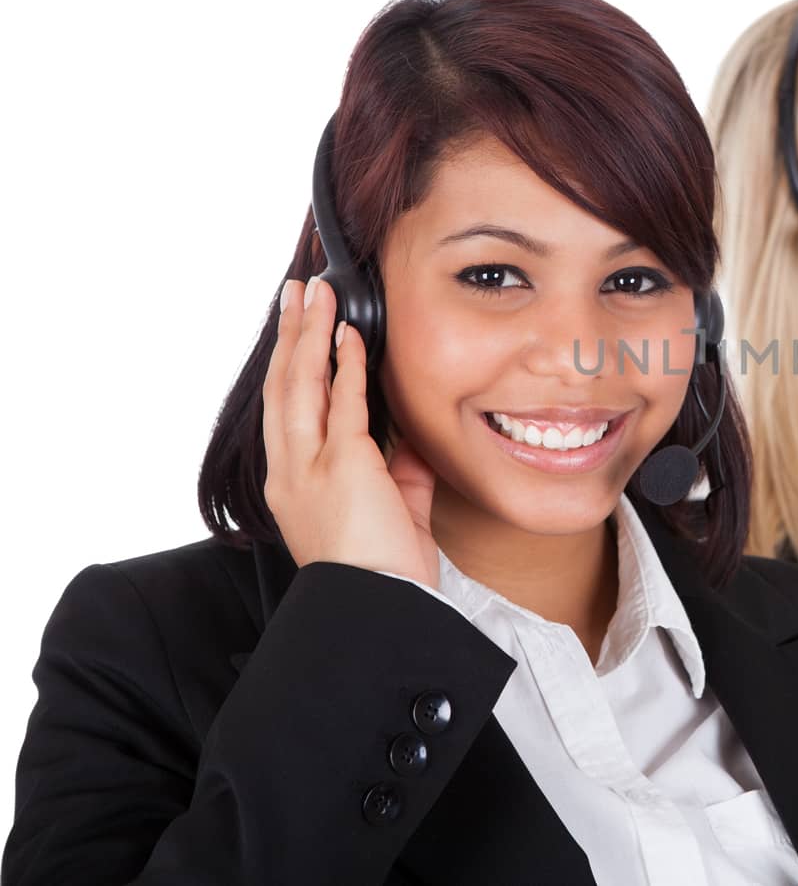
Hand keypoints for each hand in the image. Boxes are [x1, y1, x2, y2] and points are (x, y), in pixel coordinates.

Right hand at [262, 276, 439, 587]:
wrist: (378, 609)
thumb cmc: (384, 573)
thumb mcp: (395, 513)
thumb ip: (400, 473)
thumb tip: (411, 439)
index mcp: (295, 486)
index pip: (288, 412)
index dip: (292, 366)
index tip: (299, 332)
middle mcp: (291, 472)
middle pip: (282, 387)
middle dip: (290, 335)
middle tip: (295, 292)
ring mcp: (309, 467)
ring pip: (299, 384)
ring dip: (308, 333)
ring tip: (312, 293)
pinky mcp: (343, 465)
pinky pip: (342, 403)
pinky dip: (345, 365)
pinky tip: (348, 336)